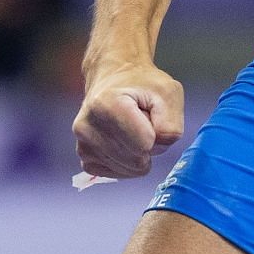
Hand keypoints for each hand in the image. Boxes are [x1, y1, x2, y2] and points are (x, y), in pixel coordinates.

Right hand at [73, 61, 184, 178]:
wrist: (114, 80)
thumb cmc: (143, 85)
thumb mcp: (169, 93)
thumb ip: (171, 124)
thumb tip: (155, 149)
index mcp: (107, 104)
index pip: (145, 144)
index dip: (157, 132)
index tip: (149, 113)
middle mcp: (87, 126)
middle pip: (137, 159)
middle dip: (150, 145)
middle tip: (142, 122)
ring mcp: (82, 144)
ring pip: (129, 169)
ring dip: (139, 153)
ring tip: (132, 129)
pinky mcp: (85, 158)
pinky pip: (117, 173)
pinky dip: (128, 163)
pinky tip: (124, 142)